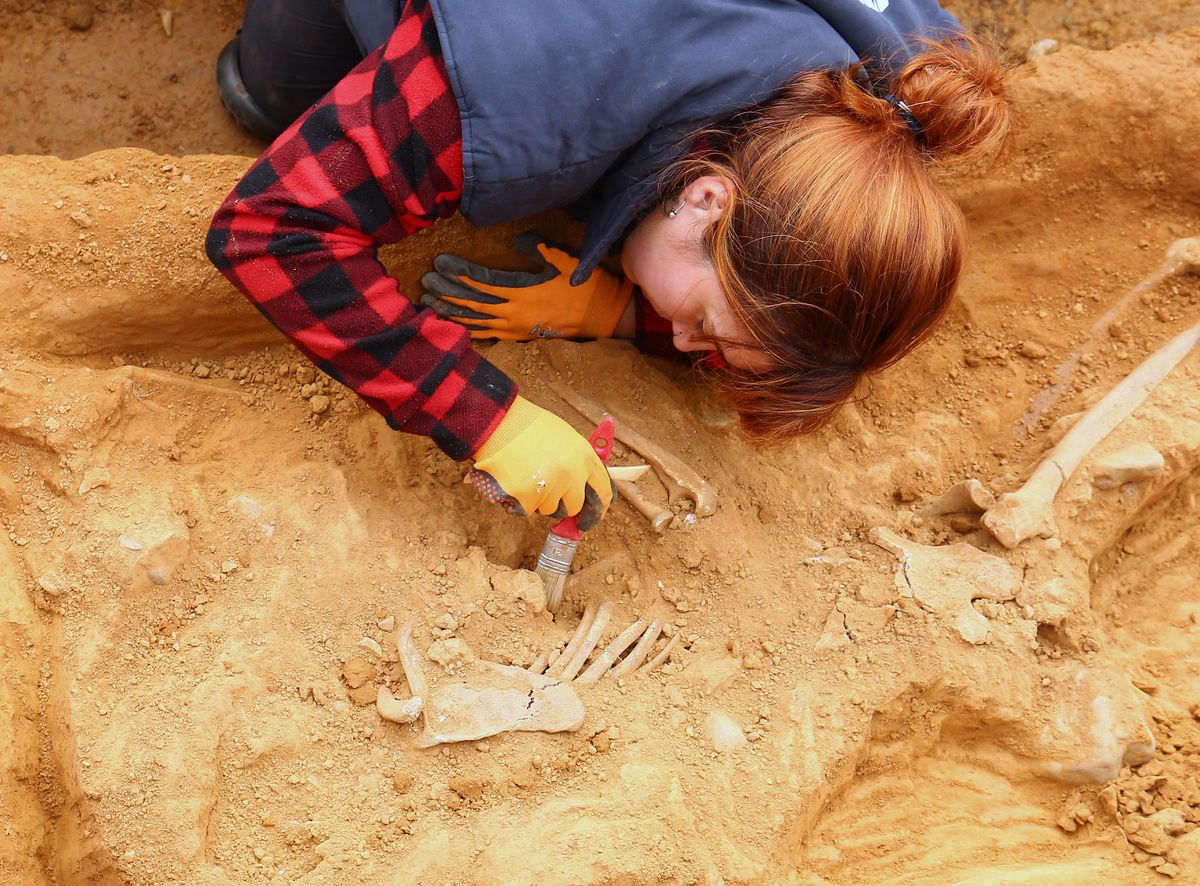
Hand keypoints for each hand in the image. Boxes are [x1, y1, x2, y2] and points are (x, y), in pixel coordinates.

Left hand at [421, 232, 633, 340]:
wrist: (602, 316)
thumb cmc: (584, 285)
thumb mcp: (564, 261)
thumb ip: (538, 249)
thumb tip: (518, 238)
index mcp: (522, 293)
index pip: (481, 282)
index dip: (459, 272)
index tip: (440, 262)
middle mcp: (513, 314)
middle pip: (472, 303)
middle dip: (447, 292)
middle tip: (426, 282)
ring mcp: (515, 329)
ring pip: (475, 322)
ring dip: (451, 312)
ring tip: (429, 304)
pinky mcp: (519, 338)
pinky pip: (487, 335)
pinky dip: (467, 330)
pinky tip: (452, 326)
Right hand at [468, 397, 614, 530]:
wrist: (498, 423)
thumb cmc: (529, 427)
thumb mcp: (565, 437)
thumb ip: (577, 463)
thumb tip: (583, 487)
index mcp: (584, 458)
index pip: (602, 491)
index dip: (599, 507)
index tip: (594, 515)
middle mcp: (571, 475)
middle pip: (574, 507)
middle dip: (564, 505)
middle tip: (549, 494)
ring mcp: (550, 488)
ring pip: (549, 509)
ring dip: (539, 499)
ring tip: (526, 473)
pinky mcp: (527, 499)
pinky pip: (527, 509)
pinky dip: (520, 500)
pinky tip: (514, 479)